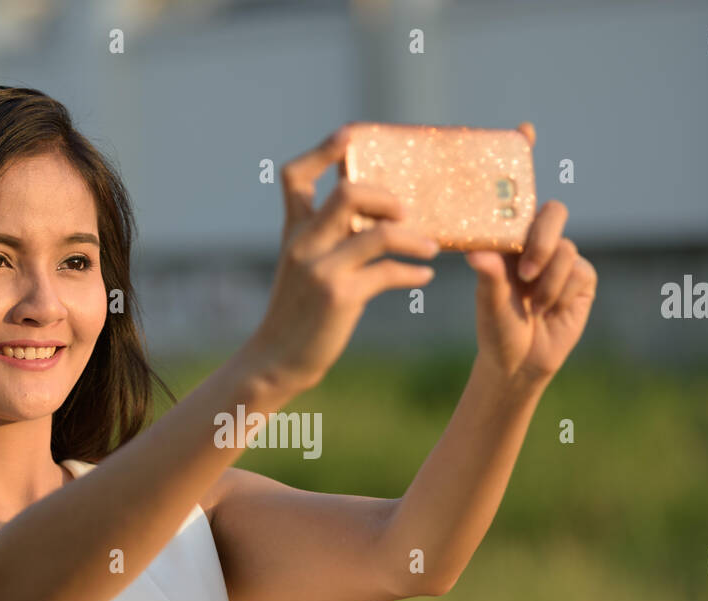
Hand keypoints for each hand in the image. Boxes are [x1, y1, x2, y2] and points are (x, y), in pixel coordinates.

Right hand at [246, 124, 440, 393]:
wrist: (277, 359)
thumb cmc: (299, 313)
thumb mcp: (302, 267)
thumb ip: (326, 237)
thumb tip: (373, 214)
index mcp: (294, 231)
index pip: (295, 176)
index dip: (323, 150)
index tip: (350, 135)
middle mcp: (304, 243)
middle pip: (348, 193)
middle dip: (386, 197)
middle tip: (406, 212)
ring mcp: (321, 269)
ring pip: (378, 234)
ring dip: (412, 237)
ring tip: (430, 246)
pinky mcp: (339, 296)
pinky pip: (387, 273)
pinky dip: (412, 273)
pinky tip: (424, 276)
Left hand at [466, 123, 596, 387]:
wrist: (519, 363)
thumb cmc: (495, 330)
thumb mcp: (487, 305)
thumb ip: (488, 278)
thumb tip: (479, 254)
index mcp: (506, 238)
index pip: (516, 193)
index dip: (524, 158)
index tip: (525, 129)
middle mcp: (534, 241)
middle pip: (552, 213)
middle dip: (541, 238)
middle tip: (525, 271)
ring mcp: (561, 258)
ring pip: (564, 249)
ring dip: (545, 282)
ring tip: (532, 306)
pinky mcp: (581, 278)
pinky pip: (577, 272)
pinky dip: (560, 294)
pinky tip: (550, 310)